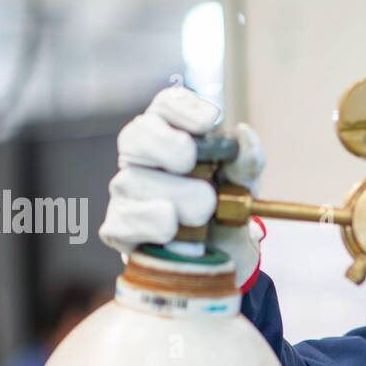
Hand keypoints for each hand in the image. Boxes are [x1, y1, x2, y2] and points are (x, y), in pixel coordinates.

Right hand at [97, 86, 266, 287]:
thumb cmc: (226, 211)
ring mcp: (126, 191)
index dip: (182, 109)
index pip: (165, 106)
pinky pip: (121, 222)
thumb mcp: (245, 187)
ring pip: (131, 181)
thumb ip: (247, 161)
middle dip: (165, 146)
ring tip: (202, 215)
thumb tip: (244, 134)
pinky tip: (171, 231)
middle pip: (135, 135)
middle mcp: (142, 158)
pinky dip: (149, 226)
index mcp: (172, 136)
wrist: (225, 258)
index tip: (209, 123)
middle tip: (191, 162)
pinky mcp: (118, 228)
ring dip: (172, 196)